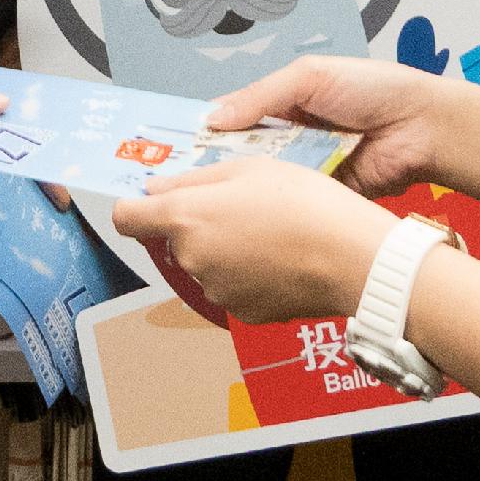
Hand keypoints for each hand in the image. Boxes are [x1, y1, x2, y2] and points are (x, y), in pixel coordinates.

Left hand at [114, 157, 393, 322]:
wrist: (352, 258)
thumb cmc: (305, 203)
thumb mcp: (249, 168)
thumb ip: (192, 179)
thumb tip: (154, 187)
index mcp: (185, 218)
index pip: (127, 218)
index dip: (136, 206)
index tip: (153, 199)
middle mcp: (191, 258)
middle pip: (174, 239)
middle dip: (196, 224)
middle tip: (241, 206)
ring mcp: (216, 289)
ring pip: (205, 263)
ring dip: (223, 249)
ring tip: (269, 232)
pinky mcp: (242, 312)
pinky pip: (232, 287)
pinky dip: (246, 275)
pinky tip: (279, 260)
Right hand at [195, 53, 479, 200]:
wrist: (423, 127)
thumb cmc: (373, 89)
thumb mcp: (309, 77)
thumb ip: (260, 96)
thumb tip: (211, 119)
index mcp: (282, 105)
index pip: (233, 121)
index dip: (205, 134)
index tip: (169, 149)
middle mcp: (289, 139)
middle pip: (242, 156)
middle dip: (215, 167)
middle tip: (176, 184)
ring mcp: (305, 170)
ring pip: (263, 183)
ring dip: (242, 189)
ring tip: (201, 203)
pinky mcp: (322, 197)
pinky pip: (291, 203)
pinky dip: (274, 208)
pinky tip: (244, 218)